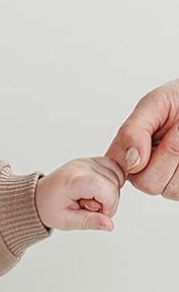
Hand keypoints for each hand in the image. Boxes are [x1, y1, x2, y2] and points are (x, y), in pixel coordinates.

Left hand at [34, 156, 125, 232]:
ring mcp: (87, 161)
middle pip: (114, 183)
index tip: (99, 215)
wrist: (38, 196)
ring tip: (91, 199)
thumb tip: (109, 225)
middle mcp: (82, 166)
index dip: (110, 206)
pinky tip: (97, 192)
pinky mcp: (92, 160)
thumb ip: (89, 222)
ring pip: (117, 175)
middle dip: (109, 201)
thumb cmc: (49, 208)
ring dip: (110, 192)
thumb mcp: (66, 221)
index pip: (107, 189)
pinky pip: (114, 169)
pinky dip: (111, 182)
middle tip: (89, 208)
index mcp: (74, 180)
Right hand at [103, 80, 178, 198]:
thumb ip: (133, 130)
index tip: (151, 133)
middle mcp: (144, 171)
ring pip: (169, 188)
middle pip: (146, 183)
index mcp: (127, 153)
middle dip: (168, 152)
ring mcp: (167, 182)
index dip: (134, 156)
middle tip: (177, 129)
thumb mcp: (155, 103)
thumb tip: (130, 160)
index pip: (119, 170)